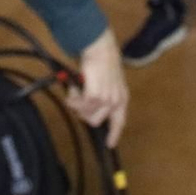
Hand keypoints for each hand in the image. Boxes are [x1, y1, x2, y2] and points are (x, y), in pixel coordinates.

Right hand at [67, 30, 128, 147]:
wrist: (100, 49)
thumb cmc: (102, 61)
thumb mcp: (106, 81)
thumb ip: (101, 95)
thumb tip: (86, 107)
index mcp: (122, 98)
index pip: (119, 121)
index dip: (114, 134)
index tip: (110, 145)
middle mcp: (116, 101)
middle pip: (95, 122)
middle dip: (83, 114)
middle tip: (76, 101)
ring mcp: (106, 101)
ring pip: (85, 115)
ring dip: (77, 105)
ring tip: (75, 90)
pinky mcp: (95, 97)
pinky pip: (78, 106)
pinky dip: (72, 98)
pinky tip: (73, 87)